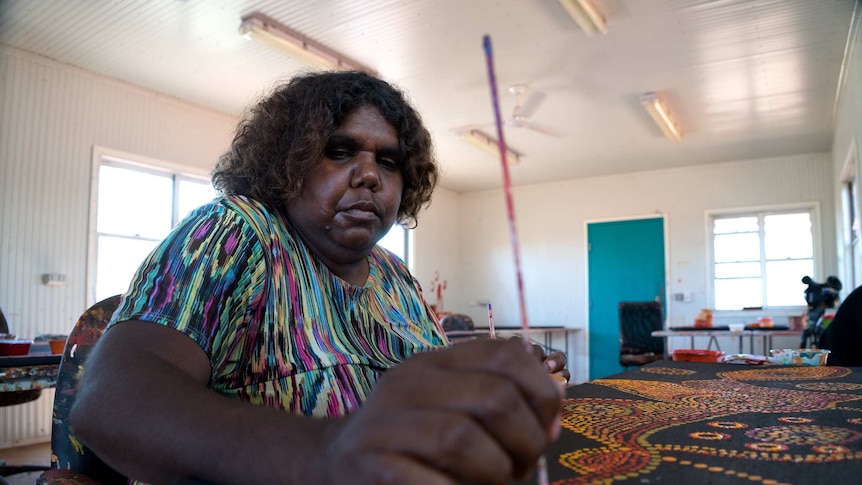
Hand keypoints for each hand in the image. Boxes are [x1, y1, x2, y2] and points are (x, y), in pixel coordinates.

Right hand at [318, 338, 562, 484]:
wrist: (330, 463)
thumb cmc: (407, 439)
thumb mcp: (446, 403)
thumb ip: (496, 401)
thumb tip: (555, 415)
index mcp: (433, 363)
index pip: (504, 354)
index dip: (542, 392)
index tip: (547, 426)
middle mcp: (408, 384)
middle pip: (494, 398)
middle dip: (526, 441)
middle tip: (521, 467)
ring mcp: (386, 426)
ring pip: (464, 440)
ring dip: (496, 473)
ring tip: (494, 482)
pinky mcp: (374, 469)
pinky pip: (433, 483)